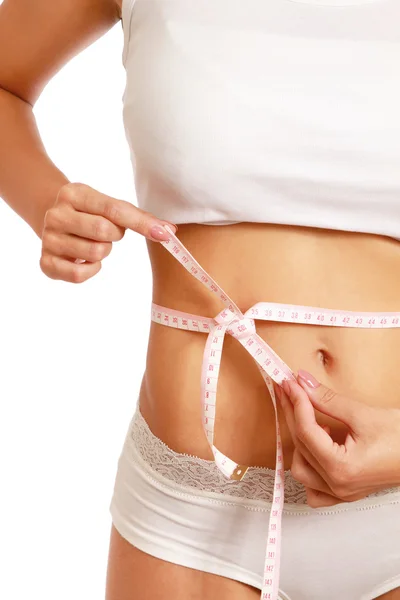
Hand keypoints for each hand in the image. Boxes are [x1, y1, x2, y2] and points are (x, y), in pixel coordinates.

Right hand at [39, 182, 176, 282]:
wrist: (55, 219)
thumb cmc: (91, 213)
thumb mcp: (108, 206)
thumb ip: (137, 217)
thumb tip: (170, 231)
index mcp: (74, 193)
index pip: (115, 210)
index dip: (143, 223)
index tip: (166, 233)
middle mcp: (56, 214)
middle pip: (105, 233)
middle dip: (114, 237)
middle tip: (106, 233)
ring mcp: (48, 238)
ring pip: (95, 254)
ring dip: (102, 253)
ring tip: (92, 243)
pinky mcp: (45, 262)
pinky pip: (79, 275)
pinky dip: (91, 270)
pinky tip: (85, 260)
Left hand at [275, 371, 399, 506]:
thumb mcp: (364, 414)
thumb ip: (328, 400)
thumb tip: (303, 383)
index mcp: (342, 468)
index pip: (305, 430)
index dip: (296, 402)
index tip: (290, 382)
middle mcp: (338, 485)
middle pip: (300, 445)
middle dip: (293, 414)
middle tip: (290, 389)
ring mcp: (342, 493)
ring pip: (301, 469)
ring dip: (299, 441)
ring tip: (311, 418)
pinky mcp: (346, 492)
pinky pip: (314, 489)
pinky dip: (308, 469)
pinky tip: (316, 448)